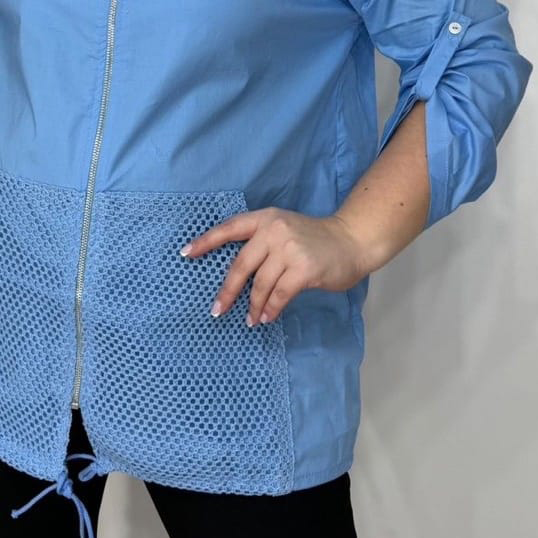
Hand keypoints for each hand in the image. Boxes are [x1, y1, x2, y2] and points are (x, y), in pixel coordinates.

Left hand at [180, 208, 368, 326]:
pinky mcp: (304, 269)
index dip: (206, 241)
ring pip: (260, 284)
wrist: (351, 241)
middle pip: (241, 264)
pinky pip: (279, 295)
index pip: (229, 228)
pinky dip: (270, 309)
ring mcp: (290, 249)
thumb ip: (261, 244)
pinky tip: (265, 318)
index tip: (186, 254)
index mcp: (266, 218)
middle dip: (227, 290)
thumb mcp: (284, 230)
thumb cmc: (314, 240)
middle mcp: (275, 230)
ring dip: (253, 305)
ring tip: (250, 319)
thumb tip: (236, 275)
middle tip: (217, 309)